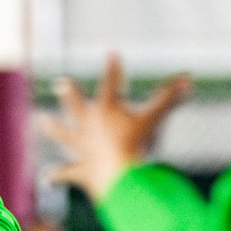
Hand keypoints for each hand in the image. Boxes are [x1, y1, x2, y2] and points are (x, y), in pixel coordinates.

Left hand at [39, 54, 191, 200]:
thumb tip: (189, 79)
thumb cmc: (138, 145)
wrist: (121, 178)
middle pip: (75, 105)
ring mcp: (81, 148)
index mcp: (105, 110)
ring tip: (41, 119)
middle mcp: (88, 126)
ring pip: (63, 134)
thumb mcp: (156, 119)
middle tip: (61, 82)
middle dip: (69, 93)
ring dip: (52, 127)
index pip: (110, 83)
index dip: (112, 67)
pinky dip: (55, 175)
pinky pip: (65, 173)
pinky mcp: (80, 171)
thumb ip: (169, 98)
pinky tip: (46, 178)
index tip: (111, 52)